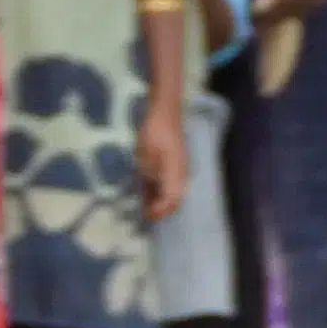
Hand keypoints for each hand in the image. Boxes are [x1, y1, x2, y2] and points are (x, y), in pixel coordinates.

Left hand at [135, 90, 184, 224]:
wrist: (165, 112)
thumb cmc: (154, 132)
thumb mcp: (145, 157)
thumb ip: (148, 178)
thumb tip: (149, 195)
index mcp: (175, 173)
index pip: (171, 200)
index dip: (159, 211)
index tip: (146, 215)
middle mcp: (181, 174)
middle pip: (175, 200)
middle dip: (161, 210)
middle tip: (145, 214)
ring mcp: (180, 169)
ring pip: (174, 192)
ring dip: (160, 201)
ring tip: (145, 206)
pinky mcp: (176, 164)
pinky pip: (171, 183)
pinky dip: (160, 190)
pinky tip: (147, 191)